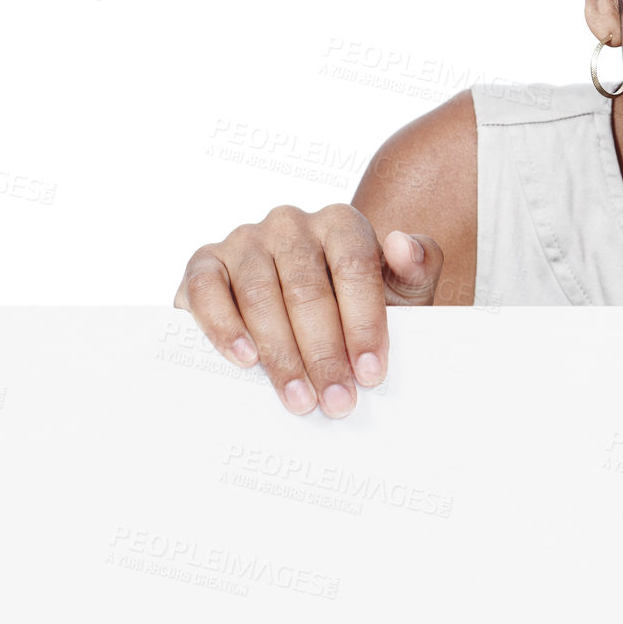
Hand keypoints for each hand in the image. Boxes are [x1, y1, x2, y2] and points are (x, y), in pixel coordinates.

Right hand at [173, 203, 444, 416]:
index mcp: (341, 222)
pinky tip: (245, 360)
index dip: (364, 323)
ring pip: (260, 296)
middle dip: (324, 353)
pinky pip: (207, 292)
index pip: (355, 268)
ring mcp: (245, 240)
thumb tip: (403, 244)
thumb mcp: (401, 288)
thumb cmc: (356, 302)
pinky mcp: (204, 263)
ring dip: (281, 355)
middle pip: (307, 289)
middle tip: (337, 401)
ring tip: (300, 399)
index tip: (370, 373)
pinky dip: (224, 327)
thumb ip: (418, 266)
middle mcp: (291, 223)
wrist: (307, 311)